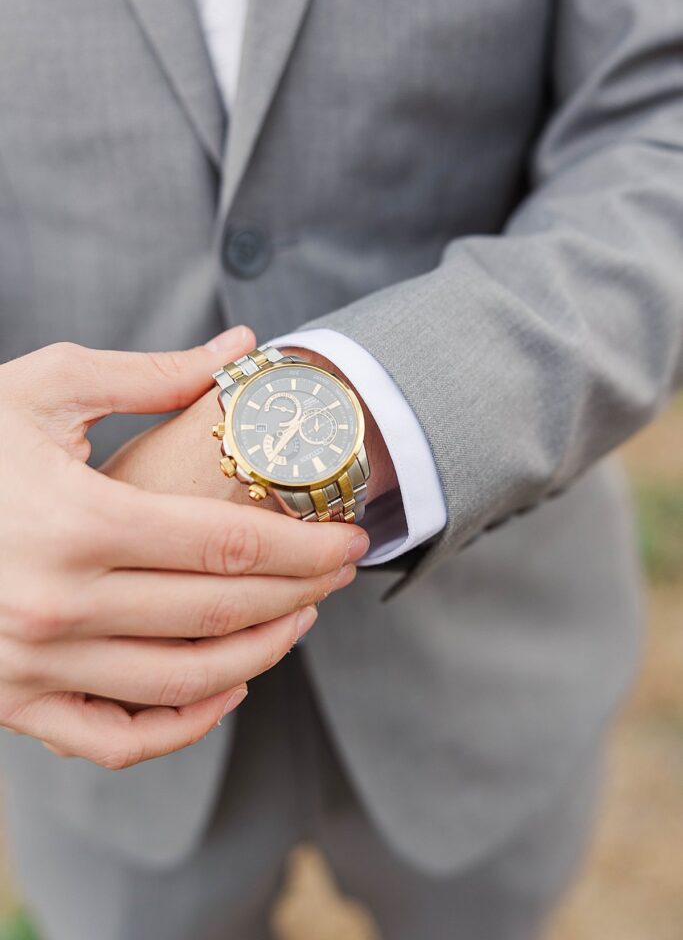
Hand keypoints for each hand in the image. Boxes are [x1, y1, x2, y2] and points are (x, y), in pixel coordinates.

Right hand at [0, 331, 366, 768]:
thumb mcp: (45, 388)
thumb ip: (149, 373)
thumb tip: (238, 344)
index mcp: (78, 522)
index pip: (231, 547)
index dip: (307, 545)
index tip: (351, 537)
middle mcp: (59, 605)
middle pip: (223, 612)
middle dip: (302, 591)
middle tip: (340, 569)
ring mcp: (35, 665)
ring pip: (188, 681)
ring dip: (263, 652)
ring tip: (301, 617)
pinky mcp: (16, 701)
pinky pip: (120, 739)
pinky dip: (187, 725)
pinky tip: (228, 688)